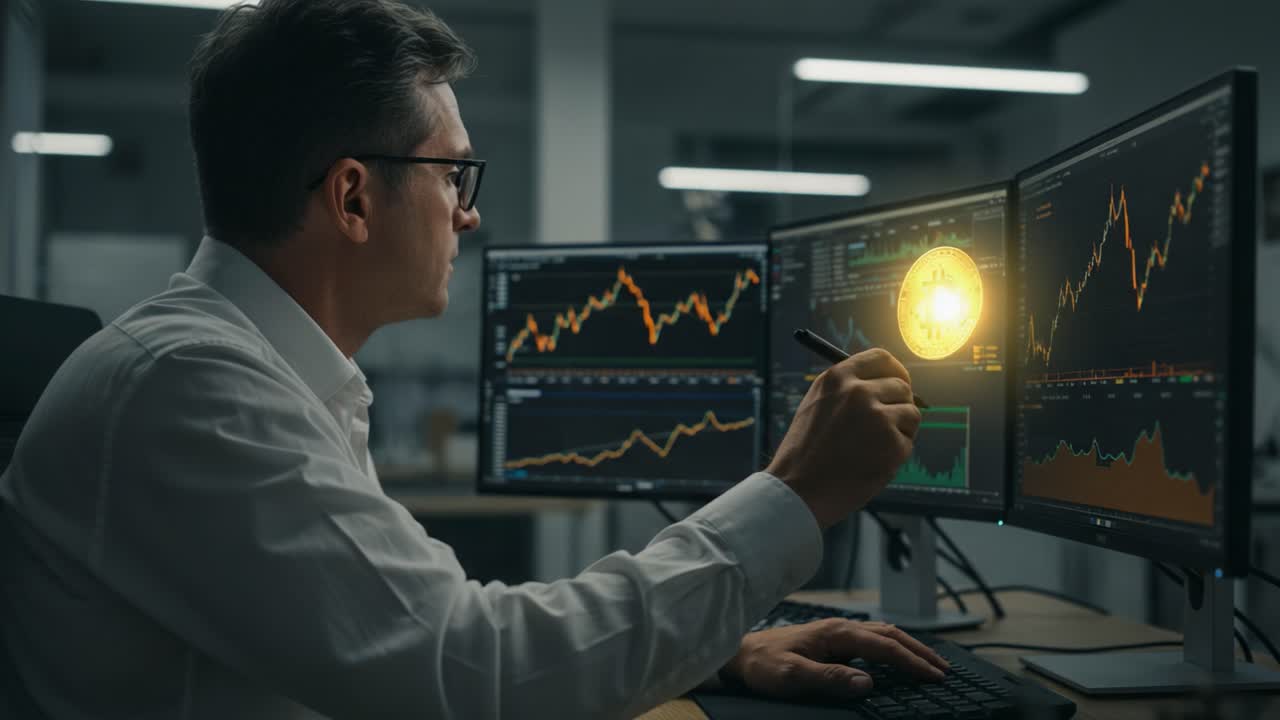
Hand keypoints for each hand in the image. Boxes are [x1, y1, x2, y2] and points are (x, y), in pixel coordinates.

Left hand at [722, 619, 948, 700]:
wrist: (739, 654)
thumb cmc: (763, 664)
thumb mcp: (794, 676)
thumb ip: (830, 679)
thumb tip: (867, 683)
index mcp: (836, 633)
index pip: (885, 646)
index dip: (912, 662)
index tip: (934, 677)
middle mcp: (840, 628)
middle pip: (890, 635)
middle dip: (919, 652)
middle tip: (944, 670)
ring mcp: (837, 633)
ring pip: (883, 634)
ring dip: (909, 647)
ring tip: (929, 663)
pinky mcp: (832, 641)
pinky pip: (871, 640)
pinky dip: (893, 647)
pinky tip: (897, 658)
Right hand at [767, 348, 921, 527]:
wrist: (797, 489)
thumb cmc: (805, 452)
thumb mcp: (817, 405)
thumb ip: (848, 390)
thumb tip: (885, 384)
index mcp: (838, 378)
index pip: (881, 358)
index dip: (895, 371)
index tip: (898, 383)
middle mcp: (859, 392)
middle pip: (901, 386)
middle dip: (899, 404)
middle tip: (886, 426)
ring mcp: (878, 418)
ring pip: (911, 414)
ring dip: (901, 430)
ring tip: (872, 448)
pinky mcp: (892, 445)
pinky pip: (908, 442)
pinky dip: (896, 455)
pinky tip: (871, 464)